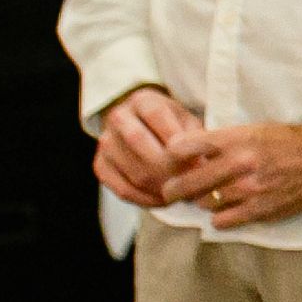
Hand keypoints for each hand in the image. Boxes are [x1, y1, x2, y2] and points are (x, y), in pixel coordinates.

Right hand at [93, 86, 199, 210]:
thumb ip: (195, 138)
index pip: (156, 115)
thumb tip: (201, 167)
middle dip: (168, 166)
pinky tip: (164, 201)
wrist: (142, 127)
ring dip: (160, 186)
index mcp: (142, 100)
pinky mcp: (100, 165)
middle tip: (190, 181)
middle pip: (138, 141)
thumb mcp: (188, 121)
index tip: (198, 160)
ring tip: (182, 193)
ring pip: (131, 169)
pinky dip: (145, 199)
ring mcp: (105, 142)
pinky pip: (122, 189)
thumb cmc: (173, 124)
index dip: (177, 139)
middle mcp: (118, 118)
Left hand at [160, 116, 301, 229]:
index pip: (184, 147)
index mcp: (235, 139)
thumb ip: (221, 141)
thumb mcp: (252, 129)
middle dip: (173, 188)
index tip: (169, 161)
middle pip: (186, 182)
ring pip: (203, 203)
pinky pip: (222, 221)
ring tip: (205, 198)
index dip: (170, 156)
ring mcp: (248, 189)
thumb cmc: (285, 140)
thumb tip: (187, 151)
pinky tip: (224, 211)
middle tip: (170, 191)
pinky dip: (218, 218)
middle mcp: (238, 164)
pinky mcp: (259, 209)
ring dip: (200, 202)